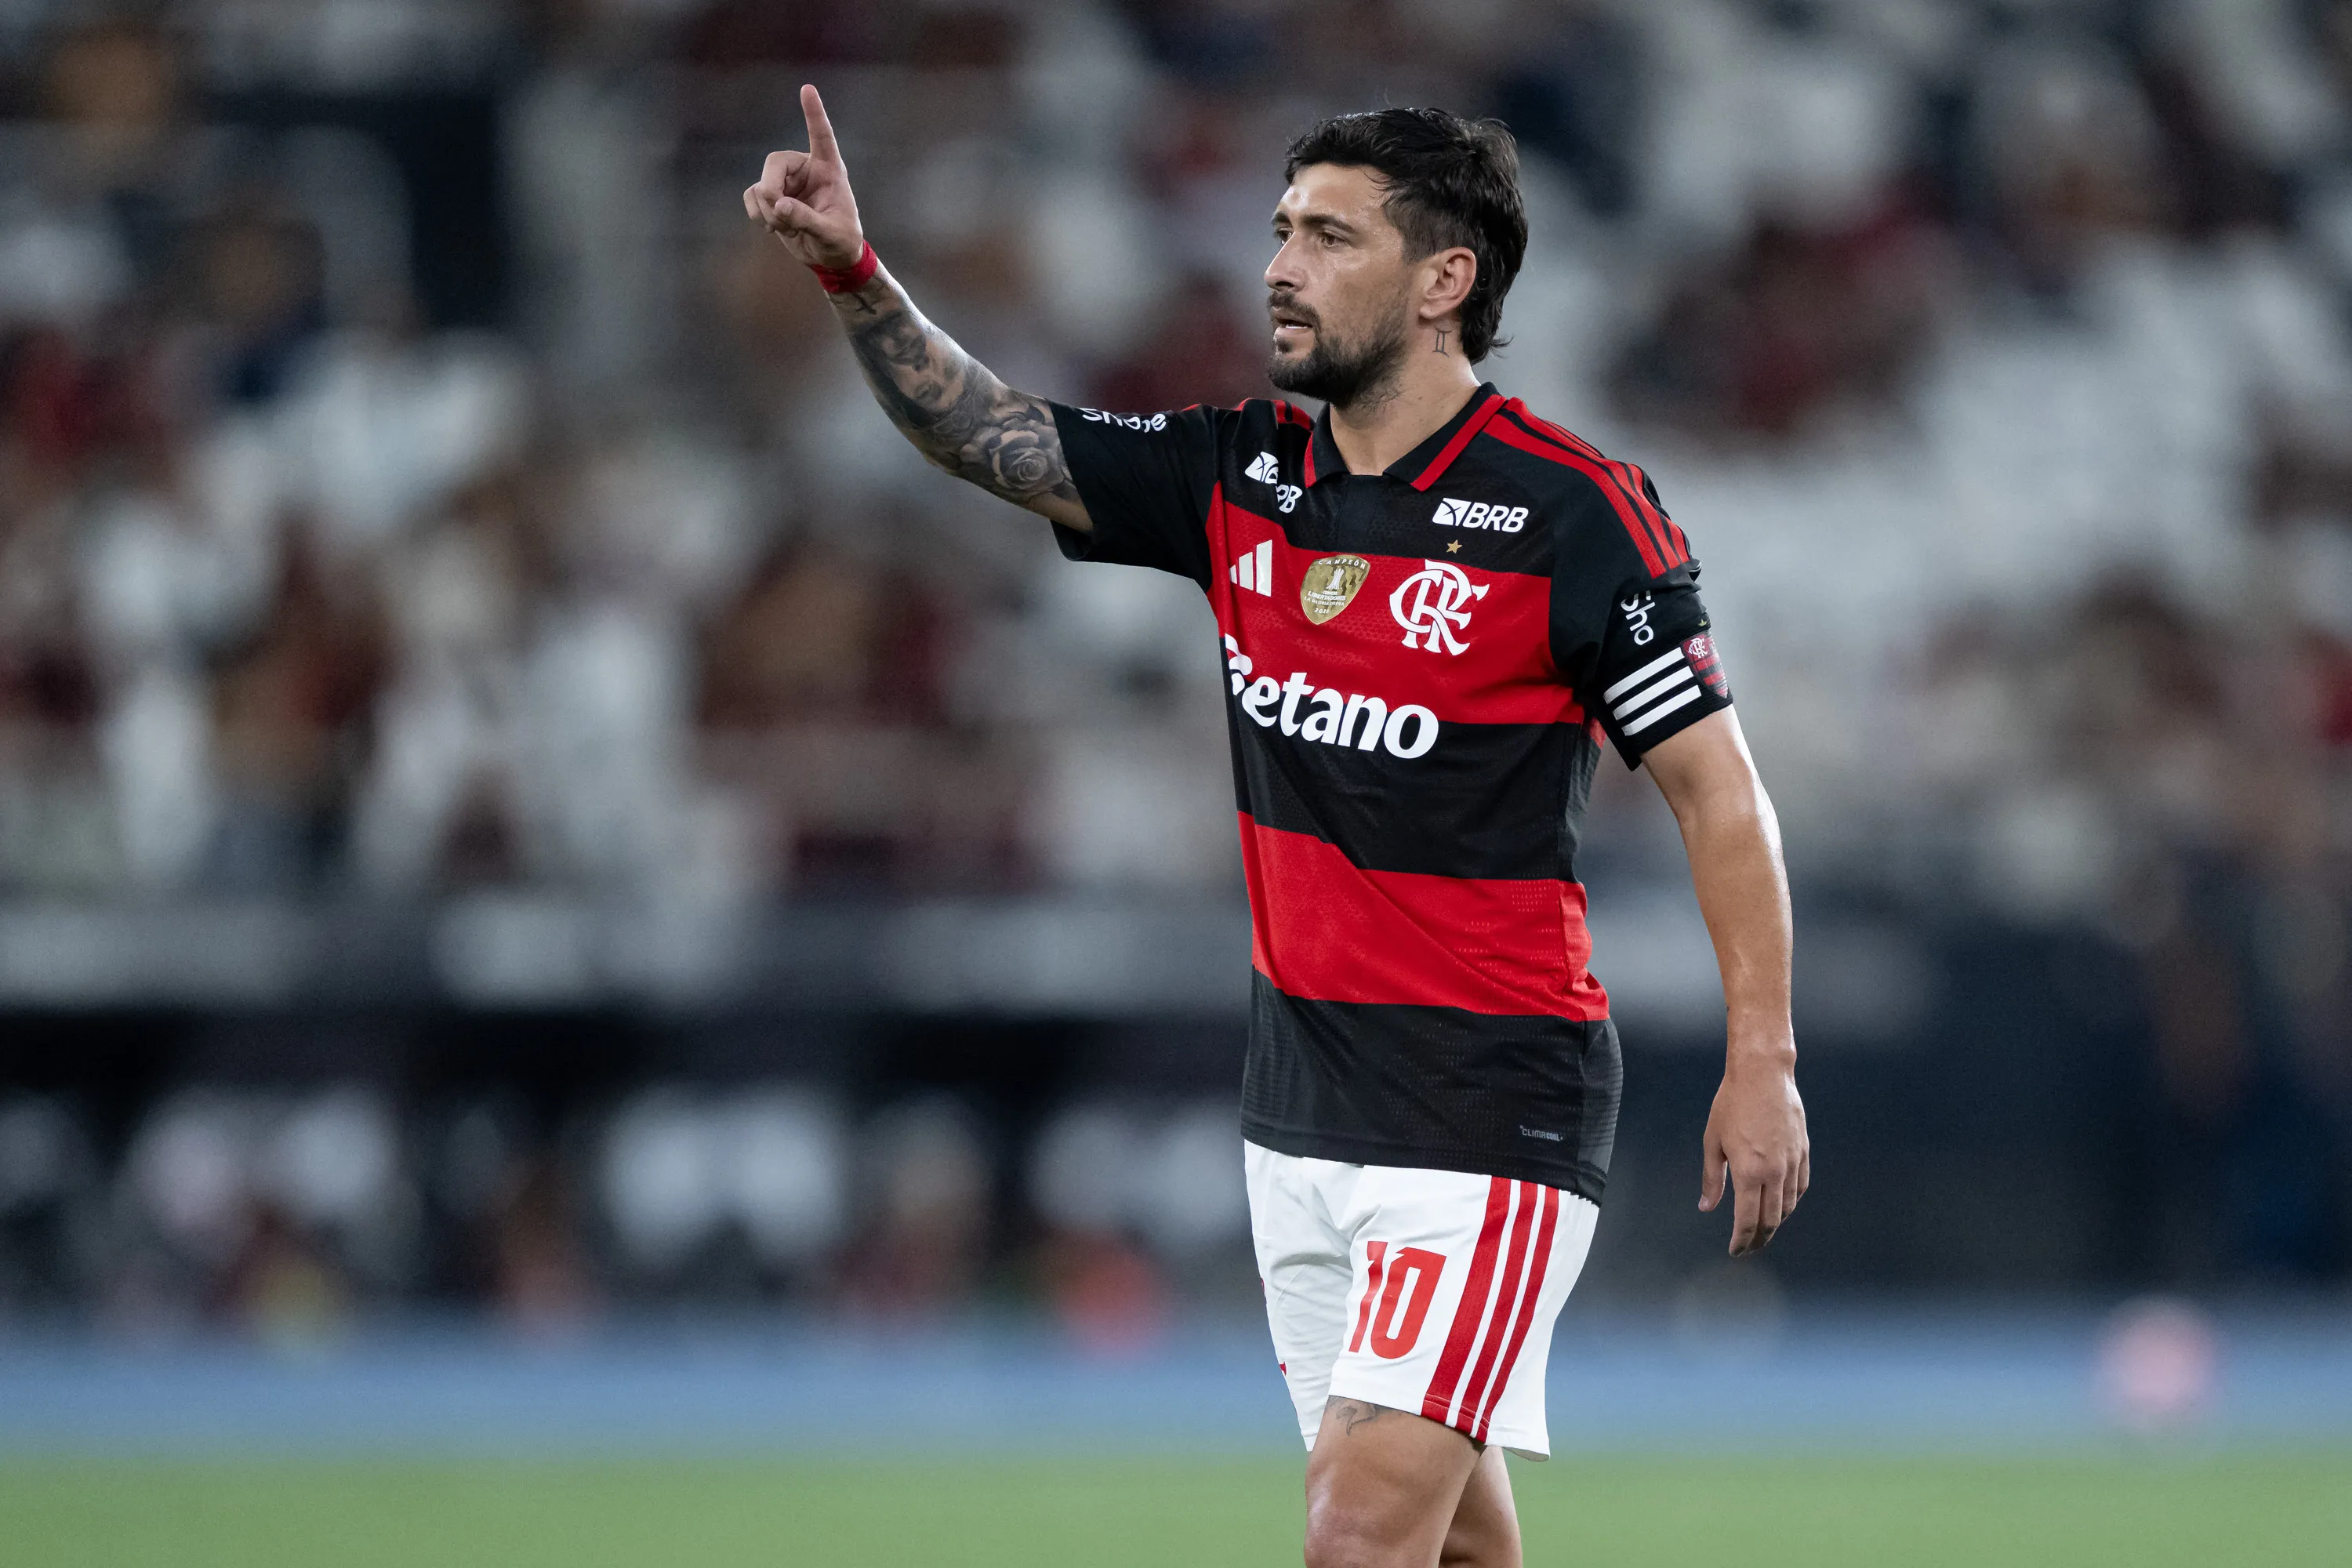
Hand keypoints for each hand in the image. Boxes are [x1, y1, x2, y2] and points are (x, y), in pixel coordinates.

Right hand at [743, 84, 865, 270]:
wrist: (831, 258)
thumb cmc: (841, 241)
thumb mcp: (831, 234)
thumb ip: (807, 220)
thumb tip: (779, 205)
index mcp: (829, 170)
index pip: (821, 136)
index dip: (814, 113)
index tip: (807, 89)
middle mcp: (806, 170)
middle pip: (775, 162)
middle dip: (770, 189)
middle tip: (778, 214)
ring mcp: (787, 183)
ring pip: (761, 183)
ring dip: (766, 209)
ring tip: (784, 228)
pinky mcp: (773, 198)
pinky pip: (752, 196)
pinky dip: (757, 213)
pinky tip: (773, 228)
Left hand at [1698, 1048, 1807, 1255]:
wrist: (1763, 1075)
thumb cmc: (1732, 1104)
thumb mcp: (1713, 1142)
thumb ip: (1712, 1179)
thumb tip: (1706, 1207)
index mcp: (1749, 1172)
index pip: (1748, 1221)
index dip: (1742, 1241)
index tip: (1735, 1251)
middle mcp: (1775, 1172)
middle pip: (1770, 1220)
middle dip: (1758, 1239)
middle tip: (1749, 1248)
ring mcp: (1793, 1163)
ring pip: (1788, 1206)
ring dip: (1775, 1223)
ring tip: (1763, 1230)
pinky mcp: (1803, 1152)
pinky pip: (1800, 1187)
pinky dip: (1791, 1202)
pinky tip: (1782, 1205)